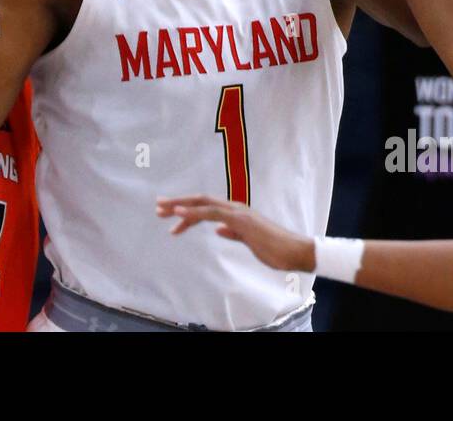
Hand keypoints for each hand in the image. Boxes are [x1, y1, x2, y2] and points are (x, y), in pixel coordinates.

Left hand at [157, 195, 315, 272]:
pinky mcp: (240, 220)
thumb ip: (235, 233)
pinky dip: (193, 211)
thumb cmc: (275, 249)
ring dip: (180, 206)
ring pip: (203, 203)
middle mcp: (235, 208)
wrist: (294, 251)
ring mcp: (237, 212)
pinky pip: (212, 212)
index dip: (187, 209)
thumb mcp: (250, 241)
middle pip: (200, 200)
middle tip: (157, 207)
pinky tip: (179, 214)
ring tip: (162, 209)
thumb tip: (220, 230)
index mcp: (236, 213)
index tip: (169, 215)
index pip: (206, 208)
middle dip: (177, 203)